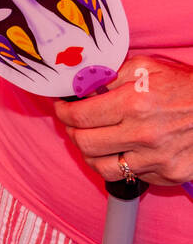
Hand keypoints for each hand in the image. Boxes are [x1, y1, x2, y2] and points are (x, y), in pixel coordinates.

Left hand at [54, 56, 192, 187]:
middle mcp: (144, 135)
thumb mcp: (146, 67)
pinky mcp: (170, 175)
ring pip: (103, 167)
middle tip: (73, 125)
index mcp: (134, 104)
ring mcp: (158, 159)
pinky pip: (132, 176)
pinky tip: (123, 150)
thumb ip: (109, 76)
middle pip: (85, 144)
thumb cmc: (184, 86)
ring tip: (92, 142)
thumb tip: (80, 87)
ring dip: (90, 155)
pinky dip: (121, 164)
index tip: (62, 109)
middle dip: (72, 133)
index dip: (63, 112)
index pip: (80, 116)